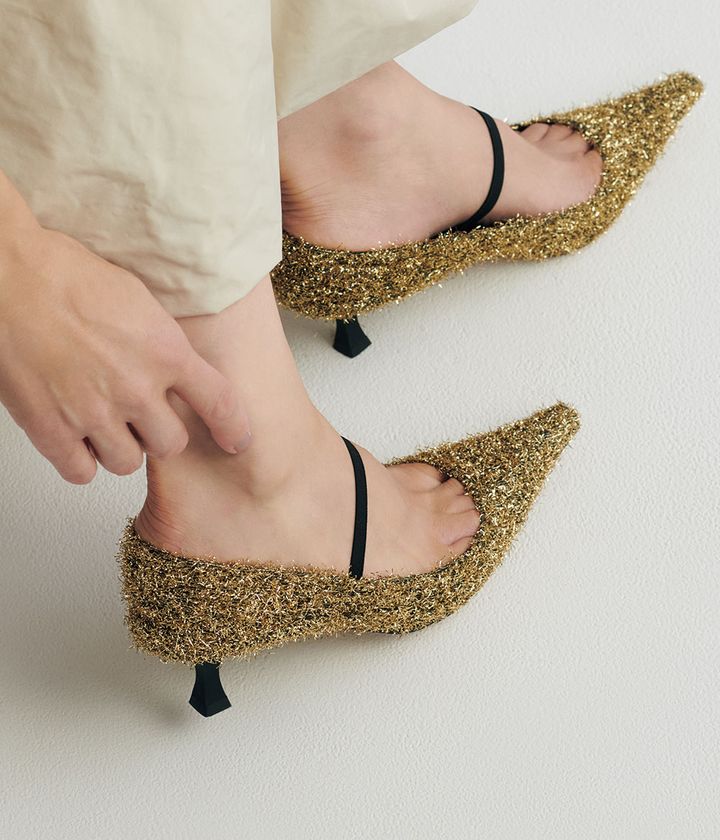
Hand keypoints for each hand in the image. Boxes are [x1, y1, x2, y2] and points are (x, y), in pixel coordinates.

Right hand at [0, 206, 250, 483]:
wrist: (10, 275)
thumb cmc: (67, 277)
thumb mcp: (140, 301)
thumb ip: (164, 344)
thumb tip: (176, 369)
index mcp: (165, 351)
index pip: (219, 403)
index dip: (232, 429)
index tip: (236, 441)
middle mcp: (136, 387)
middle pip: (172, 444)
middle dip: (159, 433)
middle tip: (140, 415)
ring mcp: (93, 412)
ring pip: (127, 463)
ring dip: (119, 448)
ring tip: (102, 421)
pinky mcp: (51, 429)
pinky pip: (82, 472)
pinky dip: (80, 460)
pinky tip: (75, 437)